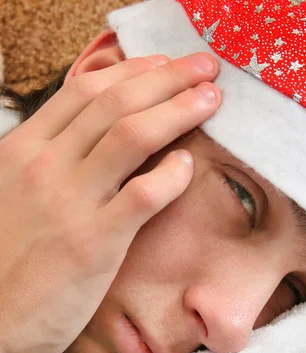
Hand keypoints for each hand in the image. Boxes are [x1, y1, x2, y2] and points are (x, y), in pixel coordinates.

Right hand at [0, 52, 220, 352]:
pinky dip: (170, 175)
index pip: (84, 92)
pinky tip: (188, 166)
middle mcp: (44, 165)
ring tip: (210, 99)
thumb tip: (93, 140)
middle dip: (167, 78)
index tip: (164, 64)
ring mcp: (69, 202)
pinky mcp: (93, 243)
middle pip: (115, 103)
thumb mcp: (15, 194)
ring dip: (178, 111)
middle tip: (204, 68)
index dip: (132, 72)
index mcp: (24, 150)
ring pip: (131, 136)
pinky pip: (142, 195)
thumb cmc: (7, 261)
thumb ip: (51, 163)